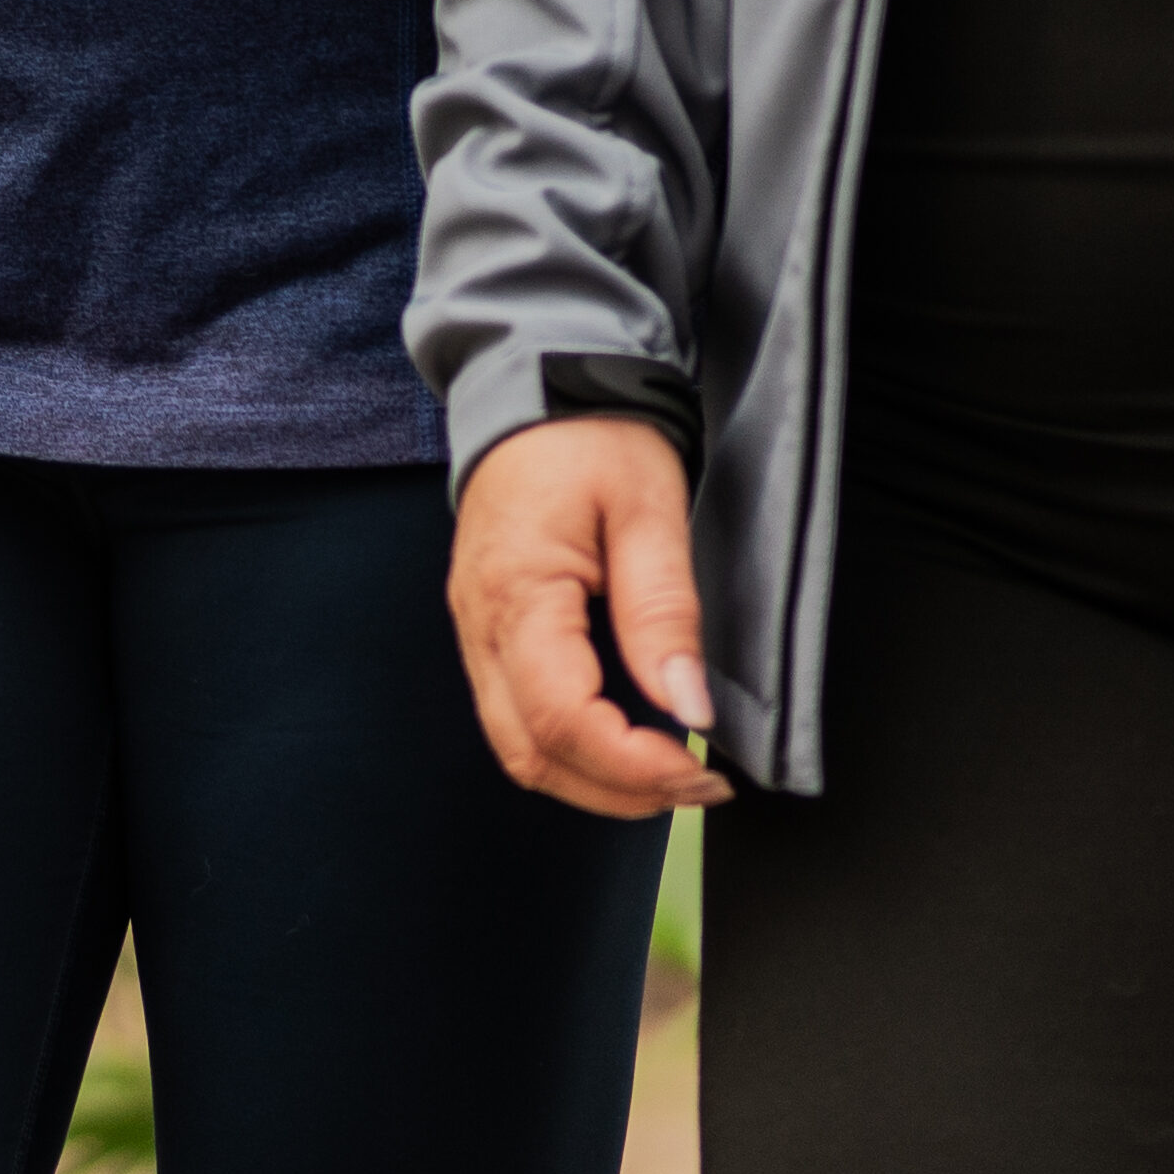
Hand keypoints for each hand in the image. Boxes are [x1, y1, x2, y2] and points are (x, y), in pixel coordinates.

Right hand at [451, 414, 732, 815]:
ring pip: (518, 746)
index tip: (697, 771)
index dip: (631, 766)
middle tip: (696, 786)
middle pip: (530, 753)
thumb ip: (663, 610)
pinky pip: (515, 714)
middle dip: (615, 791)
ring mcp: (476, 629)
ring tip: (669, 773)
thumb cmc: (591, 432)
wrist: (535, 382)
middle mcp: (481, 624)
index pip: (562, 719)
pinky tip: (627, 738)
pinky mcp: (486, 627)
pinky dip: (571, 746)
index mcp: (518, 593)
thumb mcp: (648, 507)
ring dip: (592, 778)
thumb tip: (687, 709)